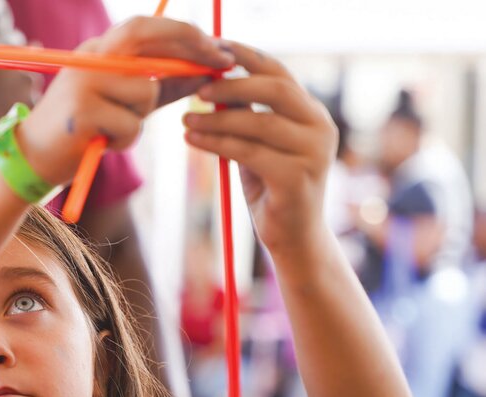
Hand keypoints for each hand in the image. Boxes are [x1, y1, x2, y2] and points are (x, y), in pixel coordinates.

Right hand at [18, 17, 233, 185]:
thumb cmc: (84, 130)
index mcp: (101, 51)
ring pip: (146, 93)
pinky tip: (102, 142)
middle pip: (148, 40)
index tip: (217, 48)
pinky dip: (125, 139)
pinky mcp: (82, 111)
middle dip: (189, 50)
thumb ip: (161, 86)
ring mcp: (84, 81)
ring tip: (114, 130)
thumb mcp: (124, 103)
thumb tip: (204, 72)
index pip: (146, 28)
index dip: (184, 33)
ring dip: (140, 119)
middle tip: (218, 66)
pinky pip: (130, 125)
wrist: (34, 158)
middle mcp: (91, 57)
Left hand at [183, 41, 337, 255]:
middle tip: (197, 90)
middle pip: (275, 89)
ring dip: (217, 118)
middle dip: (232, 83)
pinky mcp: (297, 177)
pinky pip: (250, 152)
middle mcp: (320, 127)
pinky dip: (218, 143)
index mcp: (312, 114)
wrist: (294, 239)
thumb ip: (246, 116)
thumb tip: (213, 84)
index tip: (213, 48)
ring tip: (185, 120)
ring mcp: (313, 153)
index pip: (280, 72)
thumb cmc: (272, 190)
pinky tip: (194, 139)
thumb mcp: (258, 146)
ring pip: (258, 123)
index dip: (246, 56)